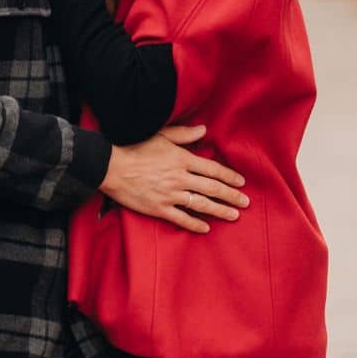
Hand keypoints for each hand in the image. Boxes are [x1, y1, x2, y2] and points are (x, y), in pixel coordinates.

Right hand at [99, 125, 248, 232]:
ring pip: (201, 205)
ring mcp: (170, 195)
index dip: (229, 176)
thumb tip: (204, 129)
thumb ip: (183, 134)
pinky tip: (206, 228)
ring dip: (220, 210)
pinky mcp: (159, 208)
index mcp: (181, 159)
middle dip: (231, 195)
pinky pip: (181, 219)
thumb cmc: (134, 146)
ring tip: (234, 215)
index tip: (241, 182)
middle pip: (212, 188)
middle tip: (246, 202)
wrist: (110, 165)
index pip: (212, 169)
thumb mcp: (160, 135)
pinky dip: (195, 224)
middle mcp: (179, 178)